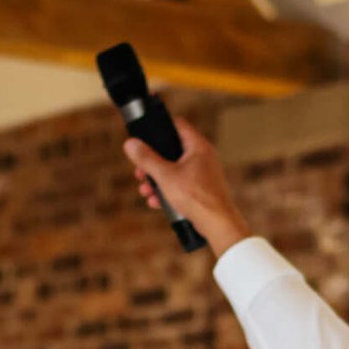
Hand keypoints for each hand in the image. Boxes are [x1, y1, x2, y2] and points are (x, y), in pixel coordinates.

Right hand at [122, 118, 251, 253]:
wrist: (217, 224)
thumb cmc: (197, 197)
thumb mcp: (165, 176)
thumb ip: (147, 159)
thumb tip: (131, 144)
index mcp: (198, 146)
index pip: (177, 125)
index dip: (160, 128)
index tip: (145, 137)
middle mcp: (203, 156)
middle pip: (171, 151)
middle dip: (152, 163)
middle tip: (140, 172)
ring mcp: (203, 173)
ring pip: (174, 170)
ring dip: (157, 180)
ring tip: (146, 190)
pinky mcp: (202, 189)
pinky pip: (181, 184)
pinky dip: (168, 191)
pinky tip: (156, 202)